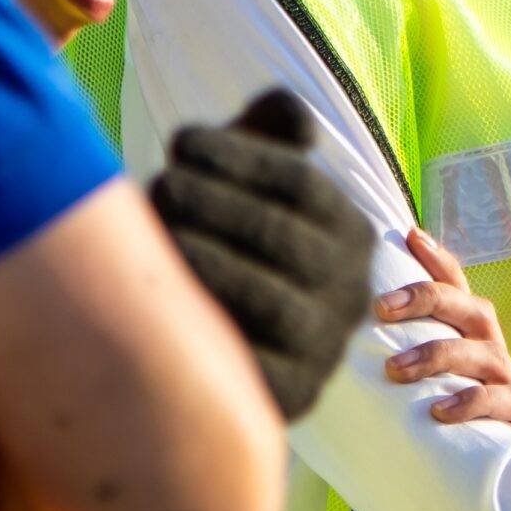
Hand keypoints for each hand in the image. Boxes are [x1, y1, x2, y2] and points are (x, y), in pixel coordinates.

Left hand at [150, 90, 371, 420]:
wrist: (211, 350)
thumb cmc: (222, 242)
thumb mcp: (248, 183)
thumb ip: (269, 135)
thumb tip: (291, 115)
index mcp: (351, 233)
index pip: (303, 186)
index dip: (243, 158)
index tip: (182, 141)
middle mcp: (351, 290)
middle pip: (286, 239)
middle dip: (219, 205)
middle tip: (162, 184)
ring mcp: (325, 347)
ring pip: (274, 302)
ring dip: (212, 263)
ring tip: (159, 237)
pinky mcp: (293, 395)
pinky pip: (255, 366)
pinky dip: (214, 334)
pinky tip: (168, 306)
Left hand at [378, 228, 510, 443]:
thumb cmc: (464, 429)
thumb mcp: (436, 390)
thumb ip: (404, 370)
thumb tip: (337, 363)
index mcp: (473, 341)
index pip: (459, 289)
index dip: (438, 260)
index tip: (410, 235)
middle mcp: (494, 353)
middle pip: (471, 308)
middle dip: (428, 299)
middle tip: (381, 307)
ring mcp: (510, 384)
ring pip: (482, 352)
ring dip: (437, 354)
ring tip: (396, 369)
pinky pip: (503, 400)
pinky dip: (471, 401)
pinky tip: (440, 411)